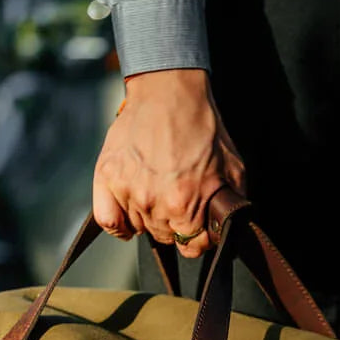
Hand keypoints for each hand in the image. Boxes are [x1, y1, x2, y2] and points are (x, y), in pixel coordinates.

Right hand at [92, 68, 245, 258]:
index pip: (191, 247)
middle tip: (179, 196)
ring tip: (158, 188)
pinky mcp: (106, 178)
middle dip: (175, 223)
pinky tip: (130, 210)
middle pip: (164, 237)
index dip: (198, 237)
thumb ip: (231, 207)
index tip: (198, 224)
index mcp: (186, 205)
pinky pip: (108, 221)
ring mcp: (127, 192)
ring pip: (139, 228)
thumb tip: (226, 232)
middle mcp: (153, 203)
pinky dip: (118, 223)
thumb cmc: (203, 127)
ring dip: (149, 216)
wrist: (169, 92)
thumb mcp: (233, 169)